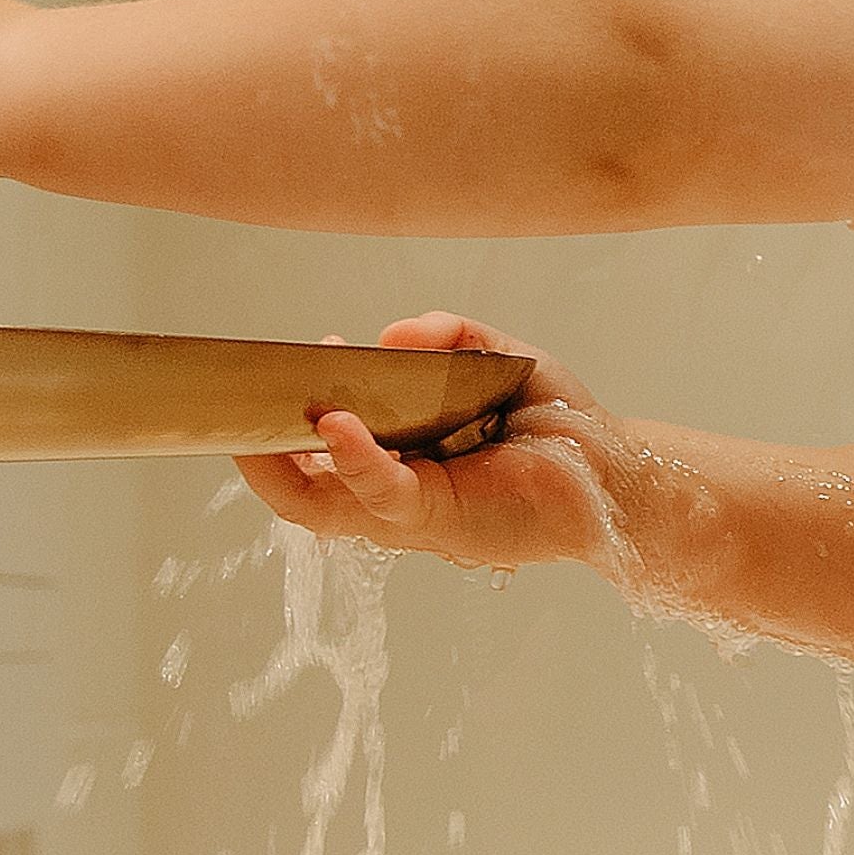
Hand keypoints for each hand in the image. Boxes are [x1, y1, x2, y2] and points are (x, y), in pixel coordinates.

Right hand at [236, 317, 625, 571]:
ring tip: (255, 423)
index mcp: (397, 458)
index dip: (289, 409)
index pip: (318, 448)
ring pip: (319, 507)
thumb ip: (446, 334)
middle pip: (298, 488)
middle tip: (237, 399)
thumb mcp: (496, 358)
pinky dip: (353, 463)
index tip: (292, 361)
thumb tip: (390, 334)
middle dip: (257, 445)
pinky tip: (336, 425)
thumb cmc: (557, 426)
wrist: (616, 473)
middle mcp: (394, 492)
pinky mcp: (440, 521)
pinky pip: (380, 497)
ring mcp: (412, 513)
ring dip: (282, 462)